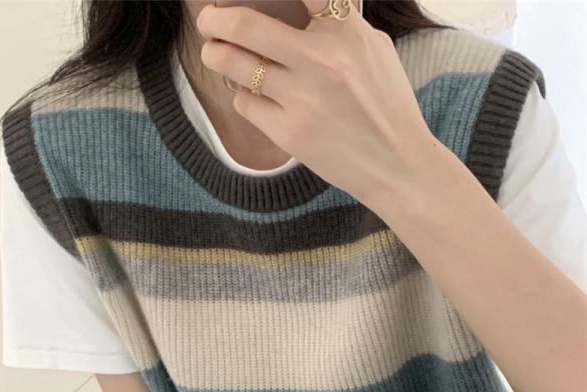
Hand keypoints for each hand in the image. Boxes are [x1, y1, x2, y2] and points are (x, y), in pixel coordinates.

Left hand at [195, 0, 440, 208]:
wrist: (396, 163)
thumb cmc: (386, 108)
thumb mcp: (375, 51)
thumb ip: (341, 25)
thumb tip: (300, 9)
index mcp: (347, 32)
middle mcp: (321, 60)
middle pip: (246, 25)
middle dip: (216, 19)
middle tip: (208, 20)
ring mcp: (303, 98)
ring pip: (235, 65)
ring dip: (216, 55)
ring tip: (214, 53)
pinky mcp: (289, 132)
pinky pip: (247, 104)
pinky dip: (245, 97)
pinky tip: (254, 97)